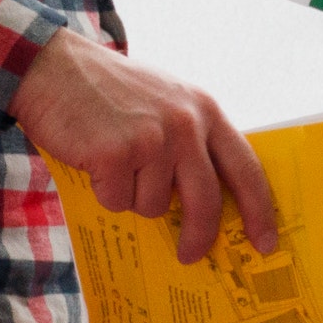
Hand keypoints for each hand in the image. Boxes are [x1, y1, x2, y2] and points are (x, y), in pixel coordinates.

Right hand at [15, 29, 278, 261]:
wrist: (56, 67)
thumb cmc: (111, 91)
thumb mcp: (169, 101)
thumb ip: (192, 141)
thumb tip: (207, 204)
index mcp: (206, 111)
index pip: (246, 169)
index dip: (259, 210)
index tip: (266, 241)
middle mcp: (186, 125)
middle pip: (206, 201)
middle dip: (199, 235)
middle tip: (190, 255)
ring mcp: (152, 140)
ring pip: (154, 206)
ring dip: (133, 197)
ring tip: (115, 164)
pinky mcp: (115, 154)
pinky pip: (117, 201)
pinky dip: (103, 192)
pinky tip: (94, 162)